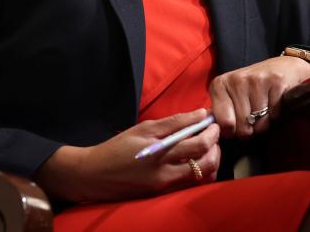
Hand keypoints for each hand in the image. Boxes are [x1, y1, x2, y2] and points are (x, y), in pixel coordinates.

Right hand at [35, 108, 220, 202]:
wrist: (94, 176)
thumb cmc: (117, 148)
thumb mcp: (142, 129)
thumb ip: (173, 122)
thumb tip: (200, 114)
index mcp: (159, 153)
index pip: (197, 144)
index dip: (211, 132)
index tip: (213, 122)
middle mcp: (165, 173)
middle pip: (205, 163)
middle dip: (215, 146)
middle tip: (214, 134)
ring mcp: (165, 187)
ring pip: (202, 177)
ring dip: (211, 160)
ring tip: (208, 147)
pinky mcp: (163, 195)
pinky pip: (190, 184)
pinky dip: (199, 172)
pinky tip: (196, 160)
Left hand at [209, 55, 309, 138]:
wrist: (282, 67)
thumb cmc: (252, 87)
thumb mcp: (231, 96)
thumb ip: (221, 113)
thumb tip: (217, 133)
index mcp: (220, 85)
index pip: (224, 123)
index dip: (232, 131)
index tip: (237, 126)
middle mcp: (236, 80)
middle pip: (243, 125)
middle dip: (250, 129)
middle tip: (253, 118)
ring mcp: (256, 80)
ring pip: (260, 123)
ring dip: (264, 123)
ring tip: (264, 109)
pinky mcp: (276, 81)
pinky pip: (275, 115)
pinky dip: (276, 115)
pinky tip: (274, 103)